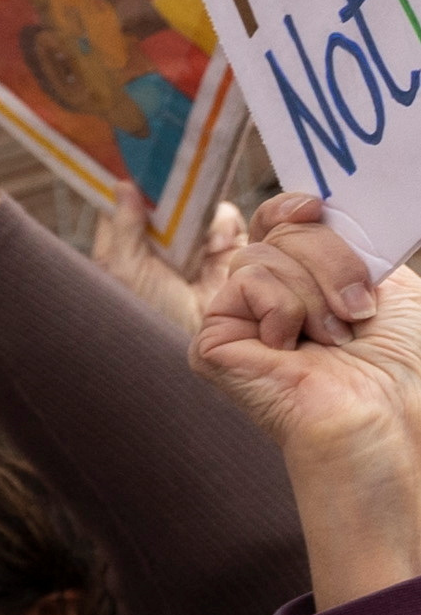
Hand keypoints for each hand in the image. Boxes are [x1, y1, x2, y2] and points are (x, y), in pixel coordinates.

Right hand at [189, 195, 420, 608]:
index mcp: (315, 282)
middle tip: (358, 307)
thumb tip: (321, 199)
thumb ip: (353, 240)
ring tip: (333, 338)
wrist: (391, 415)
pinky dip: (282, 309)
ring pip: (261, 256)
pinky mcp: (212, 345)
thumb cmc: (406, 364)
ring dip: (315, 290)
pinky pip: (241, 287)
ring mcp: (240, 323)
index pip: (280, 220)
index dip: (294, 206)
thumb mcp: (393, 283)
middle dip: (329, 256)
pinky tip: (293, 347)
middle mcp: (274, 300)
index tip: (318, 207)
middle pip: (279, 230)